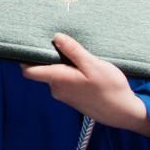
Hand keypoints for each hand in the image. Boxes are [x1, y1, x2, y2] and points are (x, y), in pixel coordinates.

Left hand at [22, 33, 149, 136]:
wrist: (123, 112)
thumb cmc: (110, 88)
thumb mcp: (93, 65)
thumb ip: (73, 51)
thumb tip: (56, 37)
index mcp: (58, 79)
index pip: (29, 71)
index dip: (26, 57)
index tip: (31, 43)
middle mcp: (56, 89)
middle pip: (42, 70)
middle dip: (49, 56)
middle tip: (62, 42)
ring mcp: (64, 95)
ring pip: (55, 75)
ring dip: (62, 64)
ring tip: (78, 54)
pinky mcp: (72, 98)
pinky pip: (64, 81)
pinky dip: (69, 73)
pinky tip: (84, 68)